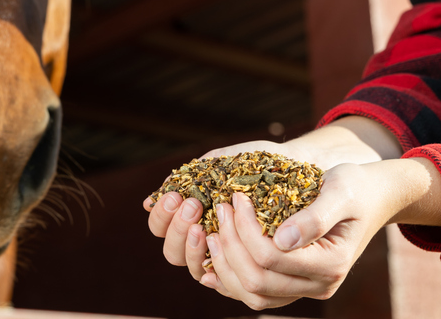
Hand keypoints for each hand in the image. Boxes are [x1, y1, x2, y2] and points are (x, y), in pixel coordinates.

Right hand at [142, 140, 284, 274]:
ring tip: (205, 224)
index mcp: (189, 214)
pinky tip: (221, 245)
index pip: (160, 227)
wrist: (293, 164)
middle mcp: (201, 237)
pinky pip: (225, 279)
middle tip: (193, 206)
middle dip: (176, 229)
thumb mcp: (216, 165)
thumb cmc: (252, 162)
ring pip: (193, 268)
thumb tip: (147, 202)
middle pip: (171, 252)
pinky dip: (218, 265)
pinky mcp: (248, 265)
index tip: (176, 197)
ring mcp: (223, 253)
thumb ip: (184, 182)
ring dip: (193, 246)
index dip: (161, 216)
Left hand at [143, 116, 401, 272]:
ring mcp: (305, 288)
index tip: (235, 197)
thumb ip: (314, 216)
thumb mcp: (340, 191)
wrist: (371, 196)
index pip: (270, 257)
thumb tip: (282, 239)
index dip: (244, 229)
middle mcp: (319, 284)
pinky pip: (255, 293)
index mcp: (331, 263)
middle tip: (221, 208)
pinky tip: (213, 256)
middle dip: (230, 243)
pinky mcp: (293, 283)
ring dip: (225, 264)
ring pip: (252, 294)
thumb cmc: (355, 186)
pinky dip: (230, 278)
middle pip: (257, 280)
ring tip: (214, 230)